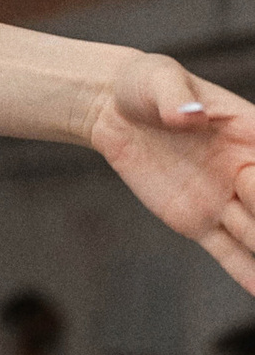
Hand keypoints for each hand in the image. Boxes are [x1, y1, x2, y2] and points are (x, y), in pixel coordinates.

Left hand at [86, 57, 254, 297]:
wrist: (114, 108)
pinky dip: (247, 273)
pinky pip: (228, 252)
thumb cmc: (147, 84)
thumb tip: (189, 114)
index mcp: (250, 133)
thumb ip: (177, 98)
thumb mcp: (160, 81)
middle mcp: (246, 170)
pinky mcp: (197, 221)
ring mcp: (223, 199)